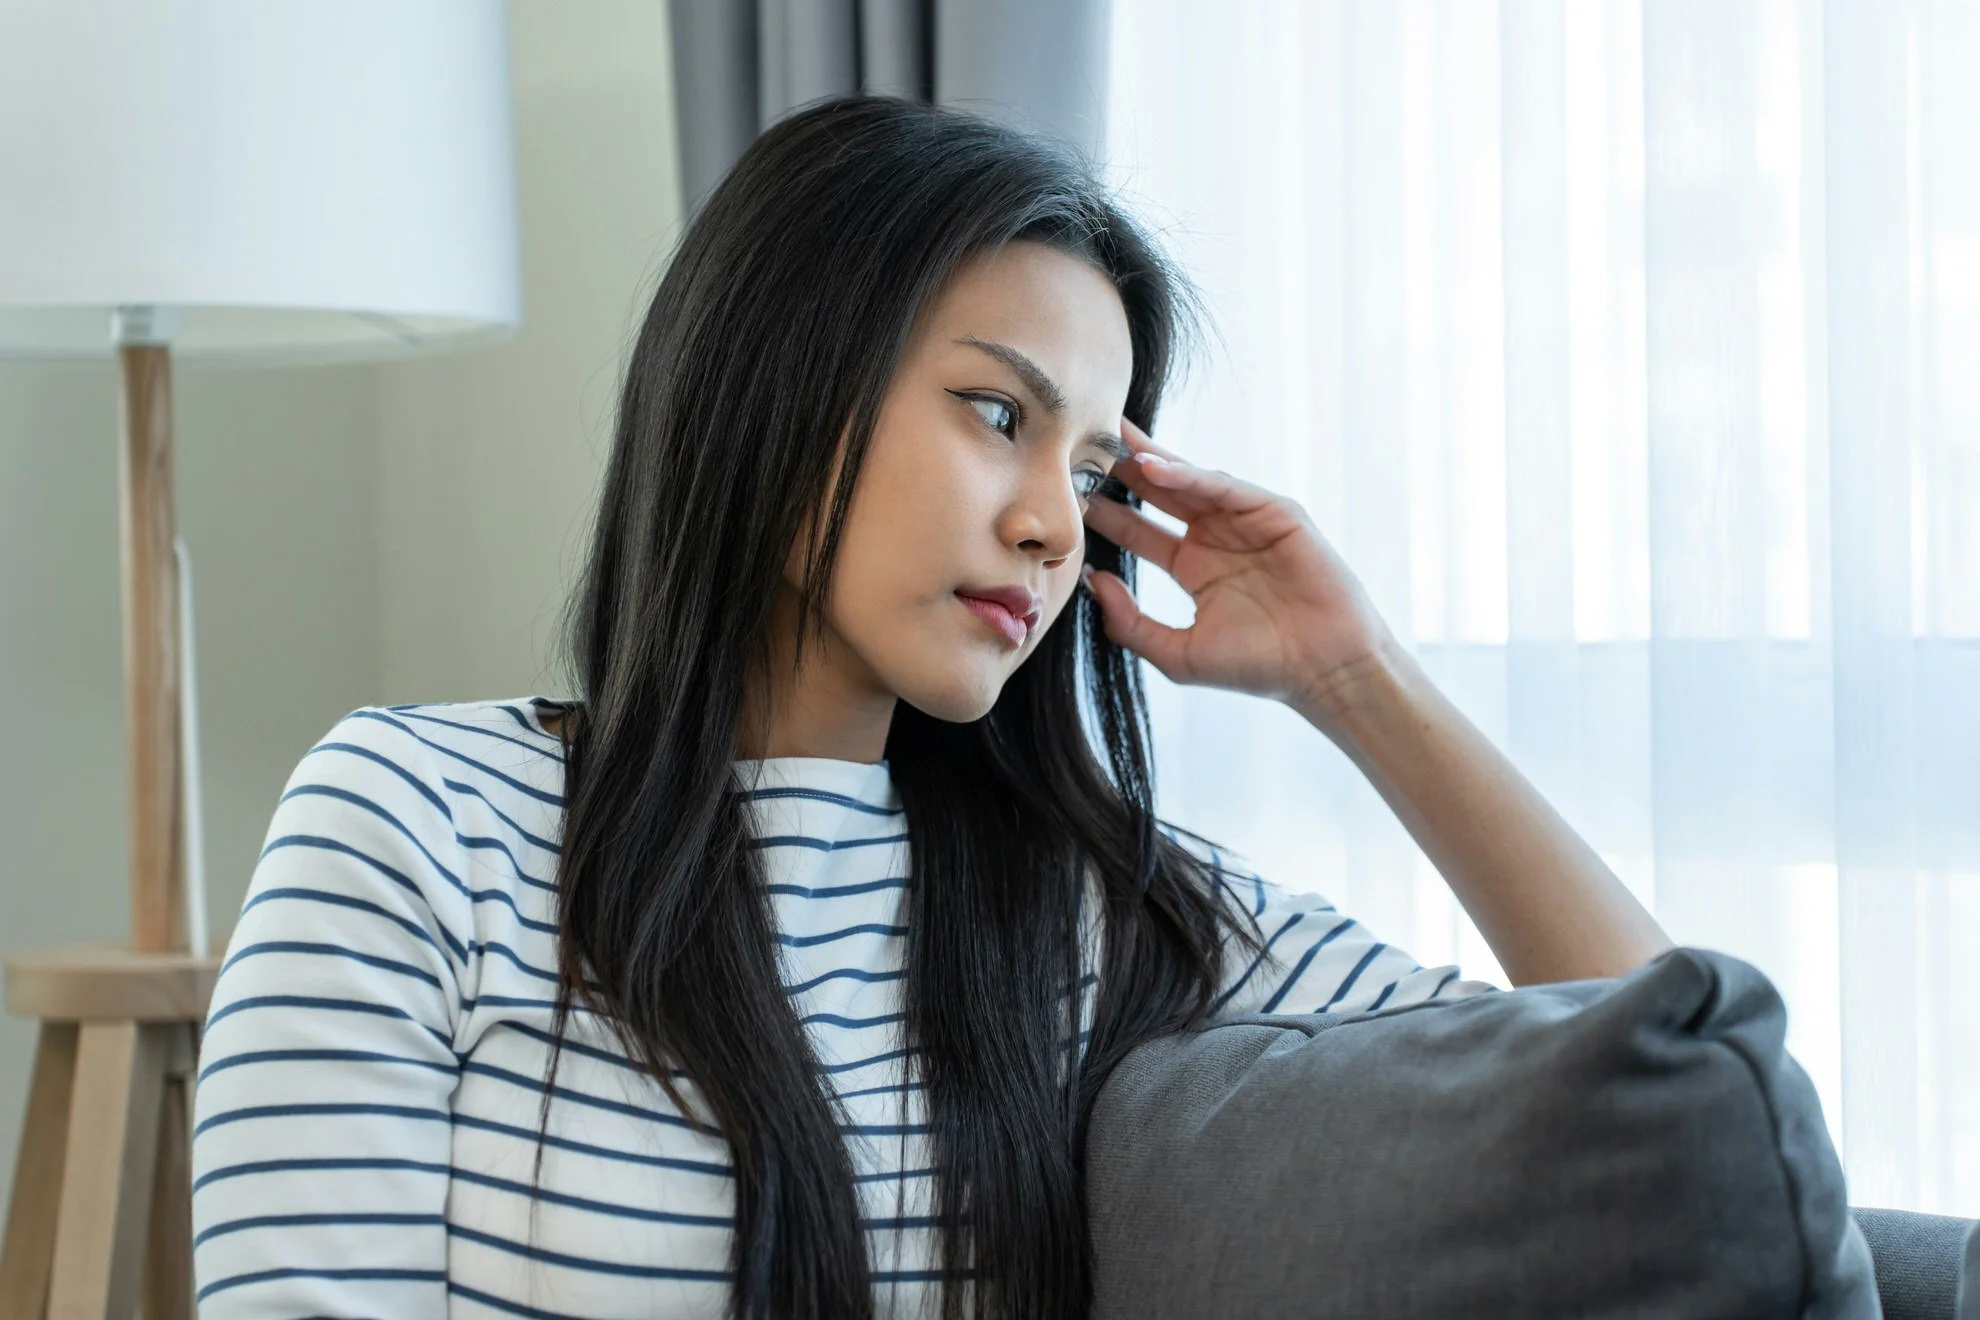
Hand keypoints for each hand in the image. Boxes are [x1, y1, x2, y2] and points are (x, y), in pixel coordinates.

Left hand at [1080, 417, 1397, 719]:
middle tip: (1082, 444)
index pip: (1139, 529)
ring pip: (1190, 481)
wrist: (1322, 670)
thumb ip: (1130, 621)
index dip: (1106, 511)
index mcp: (1193, 566)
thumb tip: (1093, 581)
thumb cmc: (1258, 666)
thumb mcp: (1176, 652)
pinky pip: (1226, 487)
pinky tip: (1154, 466)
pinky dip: (1191, 474)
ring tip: (1111, 442)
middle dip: (1122, 470)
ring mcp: (1246, 522)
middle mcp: (1216, 538)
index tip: (1065, 495)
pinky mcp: (1275, 513)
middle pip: (1159, 493)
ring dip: (1151, 461)